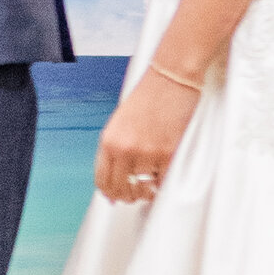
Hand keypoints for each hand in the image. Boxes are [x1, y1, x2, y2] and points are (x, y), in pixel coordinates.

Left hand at [95, 61, 201, 206]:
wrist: (171, 78)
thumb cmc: (149, 95)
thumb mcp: (121, 122)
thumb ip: (115, 148)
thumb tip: (116, 174)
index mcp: (108, 140)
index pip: (102, 180)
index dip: (109, 192)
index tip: (114, 197)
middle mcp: (124, 149)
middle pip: (121, 189)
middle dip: (127, 195)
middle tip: (134, 194)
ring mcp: (146, 153)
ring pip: (142, 189)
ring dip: (146, 191)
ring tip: (149, 186)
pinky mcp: (168, 153)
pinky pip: (162, 181)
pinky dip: (161, 183)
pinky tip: (161, 177)